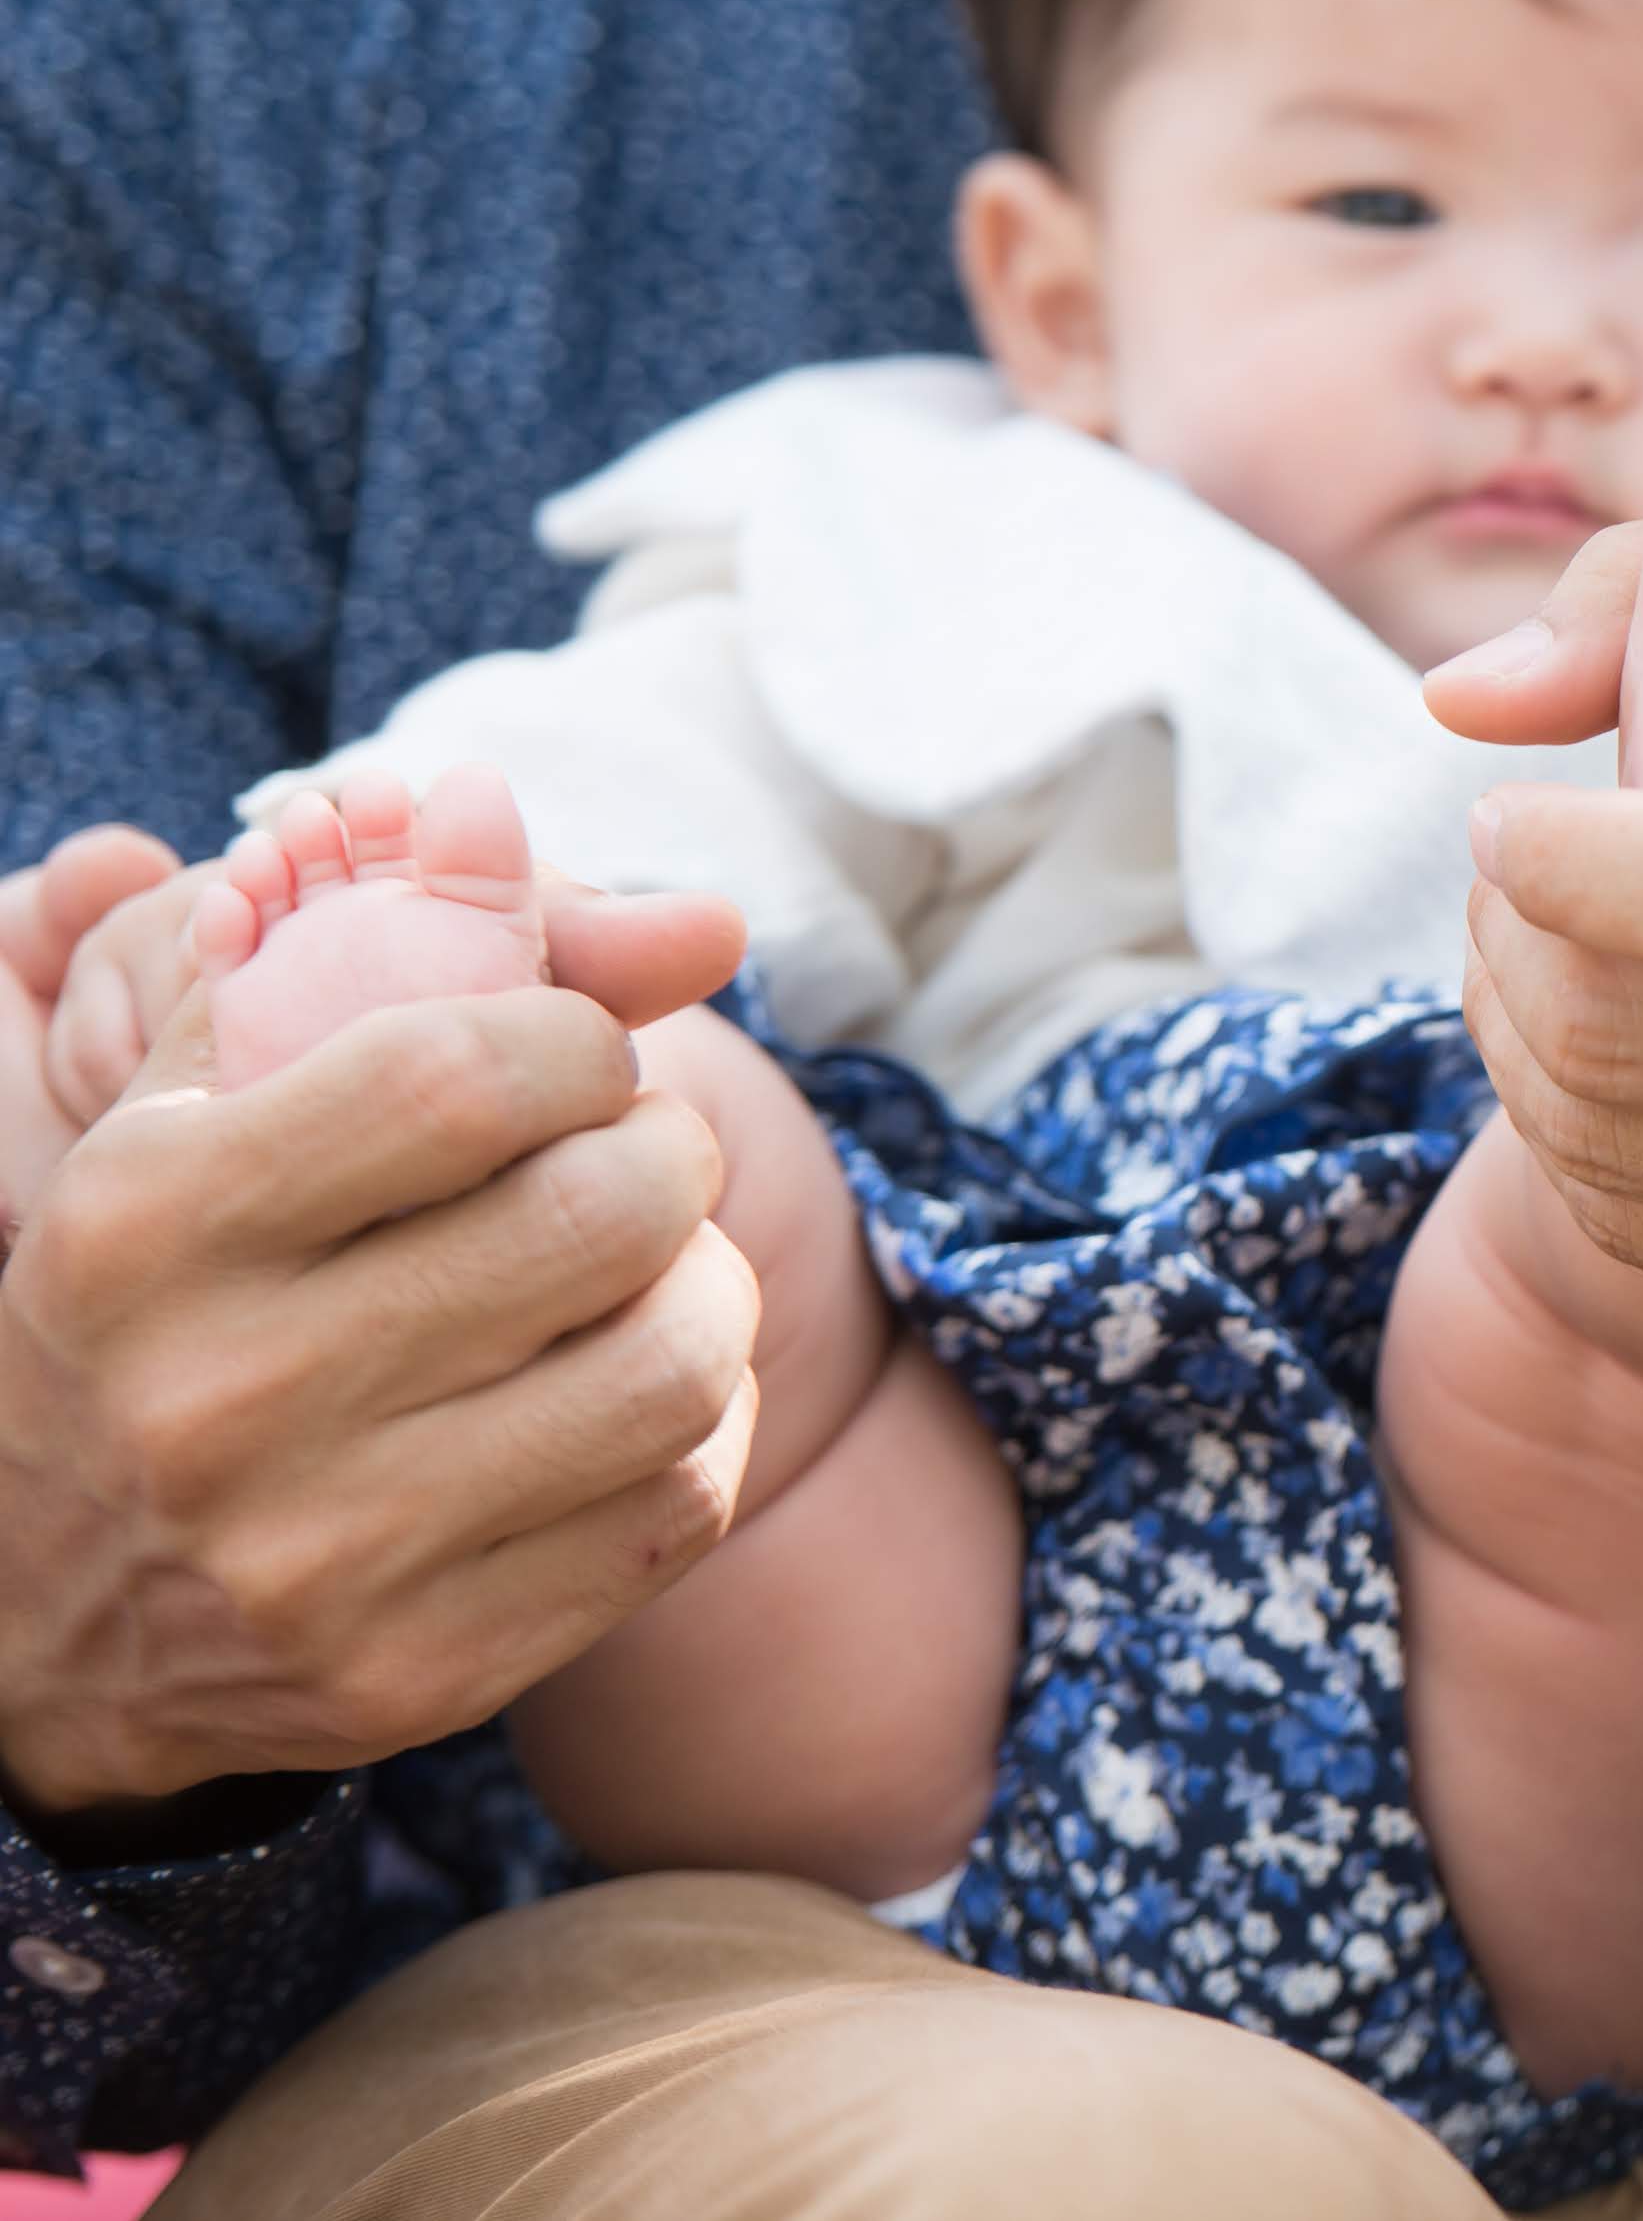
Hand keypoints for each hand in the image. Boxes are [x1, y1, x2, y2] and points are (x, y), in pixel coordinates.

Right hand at [0, 868, 763, 1832]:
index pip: (466, 1070)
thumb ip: (373, 948)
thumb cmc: (154, 1302)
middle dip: (663, 1154)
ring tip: (654, 1266)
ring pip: (674, 1366)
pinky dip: (705, 1421)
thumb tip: (552, 837)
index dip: (577, 1037)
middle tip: (635, 1156)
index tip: (575, 1057)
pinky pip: (678, 1505)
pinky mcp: (416, 1673)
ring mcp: (321, 1557)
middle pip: (601, 1213)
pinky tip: (639, 1386)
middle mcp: (221, 1398)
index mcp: (145, 1225)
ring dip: (707, 1289)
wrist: (39, 1617)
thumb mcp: (194, 1109)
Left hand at [1427, 524, 1642, 1381]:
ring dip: (1529, 1050)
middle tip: (1517, 892)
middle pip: (1628, 1035)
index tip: (1512, 820)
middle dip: (1511, 949)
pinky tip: (1640, 1076)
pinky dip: (1601, 1153)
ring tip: (1556, 971)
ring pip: (1616, 1150)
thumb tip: (1462, 704)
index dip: (1552, 861)